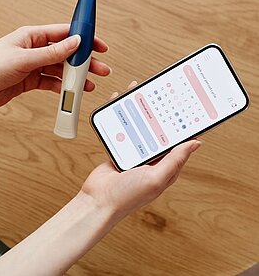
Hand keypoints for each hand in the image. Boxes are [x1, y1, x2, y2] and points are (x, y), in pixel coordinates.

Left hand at [0, 24, 109, 114]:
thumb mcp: (25, 58)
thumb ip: (52, 53)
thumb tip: (75, 43)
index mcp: (32, 36)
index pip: (64, 33)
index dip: (84, 38)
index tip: (98, 44)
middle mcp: (35, 50)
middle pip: (66, 54)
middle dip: (84, 62)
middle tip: (100, 68)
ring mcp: (34, 66)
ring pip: (61, 70)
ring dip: (76, 77)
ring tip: (89, 83)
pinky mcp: (31, 80)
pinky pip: (52, 82)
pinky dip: (63, 87)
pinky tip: (72, 91)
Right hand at [80, 81, 200, 219]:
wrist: (98, 200)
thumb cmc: (128, 195)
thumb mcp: (156, 178)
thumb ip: (175, 160)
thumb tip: (195, 143)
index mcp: (165, 166)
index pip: (178, 142)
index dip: (183, 126)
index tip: (185, 108)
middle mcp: (151, 159)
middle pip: (157, 130)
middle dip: (158, 112)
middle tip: (160, 94)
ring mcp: (135, 154)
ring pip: (140, 127)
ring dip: (139, 111)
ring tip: (139, 93)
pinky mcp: (120, 150)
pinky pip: (123, 130)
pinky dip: (122, 117)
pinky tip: (119, 105)